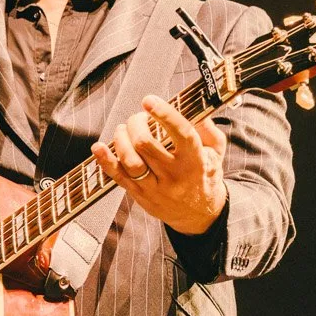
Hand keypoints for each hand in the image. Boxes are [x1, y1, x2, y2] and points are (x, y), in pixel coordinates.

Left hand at [92, 95, 228, 235]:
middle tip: (139, 118)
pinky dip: (105, 160)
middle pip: (145, 143)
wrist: (199, 214)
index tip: (149, 101)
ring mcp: (155, 187)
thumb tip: (194, 106)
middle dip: (136, 123)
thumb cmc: (205, 175)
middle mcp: (174, 174)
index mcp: (195, 160)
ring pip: (130, 160)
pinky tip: (98, 147)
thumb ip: (208, 128)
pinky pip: (118, 177)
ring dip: (121, 139)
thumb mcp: (216, 152)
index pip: (181, 134)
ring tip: (124, 130)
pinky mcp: (140, 194)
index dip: (164, 114)